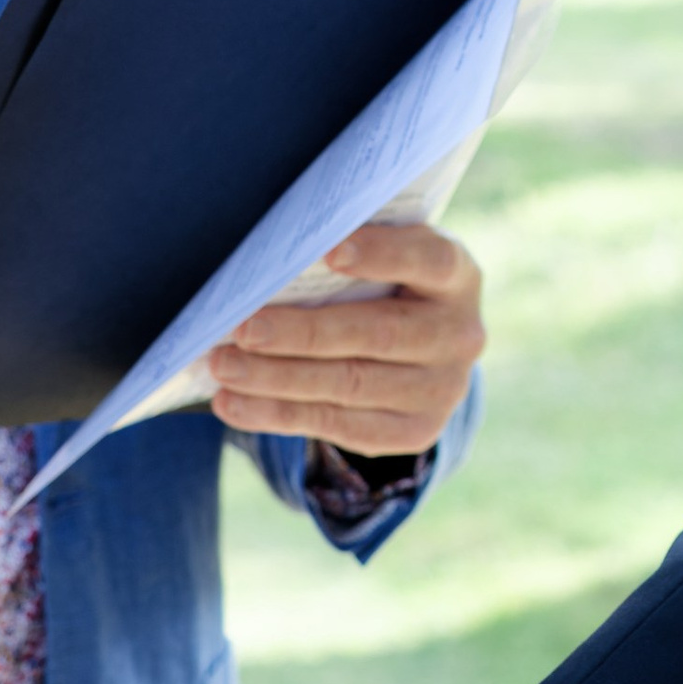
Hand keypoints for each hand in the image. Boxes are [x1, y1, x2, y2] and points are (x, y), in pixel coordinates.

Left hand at [206, 220, 484, 457]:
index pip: (429, 260)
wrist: (420, 348)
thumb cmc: (384, 283)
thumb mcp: (385, 259)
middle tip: (242, 329)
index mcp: (457, 276)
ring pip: (351, 386)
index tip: (328, 252)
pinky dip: (277, 415)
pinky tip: (234, 404)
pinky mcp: (416, 431)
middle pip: (378, 333)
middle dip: (303, 332)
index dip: (383, 255)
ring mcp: (443, 389)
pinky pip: (339, 427)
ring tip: (223, 368)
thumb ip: (346, 255)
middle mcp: (459, 334)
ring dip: (277, 379)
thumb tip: (265, 265)